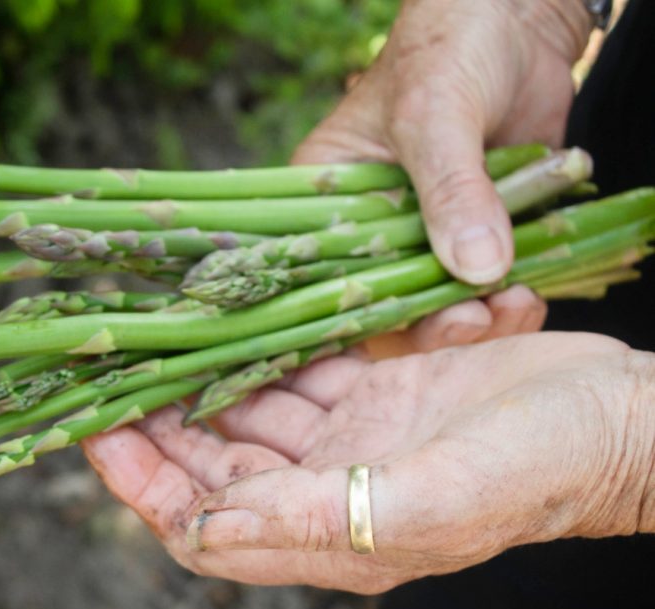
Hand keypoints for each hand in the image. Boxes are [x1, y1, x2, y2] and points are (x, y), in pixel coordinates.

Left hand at [82, 333, 654, 592]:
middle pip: (211, 463)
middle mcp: (327, 491)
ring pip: (248, 410)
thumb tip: (203, 530)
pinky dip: (267, 344)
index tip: (96, 430)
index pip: (203, 523)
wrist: (620, 417)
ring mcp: (351, 440)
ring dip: (202, 375)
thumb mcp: (430, 500)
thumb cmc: (540, 466)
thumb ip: (314, 521)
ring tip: (154, 330)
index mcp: (328, 535)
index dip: (143, 484)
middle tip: (108, 366)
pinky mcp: (377, 391)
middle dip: (156, 421)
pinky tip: (233, 314)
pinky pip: (300, 367)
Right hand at [293, 0, 592, 353]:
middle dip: (429, 324)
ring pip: (439, 303)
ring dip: (477, 318)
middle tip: (469, 321)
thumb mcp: (435, 116)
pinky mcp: (479, 230)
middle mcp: (369, 225)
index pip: (321, 276)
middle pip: (383, 303)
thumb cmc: (447, 48)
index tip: (397, 335)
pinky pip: (487, 284)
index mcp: (324, 198)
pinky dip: (509, 299)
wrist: (519, 18)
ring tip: (512, 304)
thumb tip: (476, 269)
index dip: (351, 318)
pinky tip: (529, 295)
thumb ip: (452, 191)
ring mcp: (426, 232)